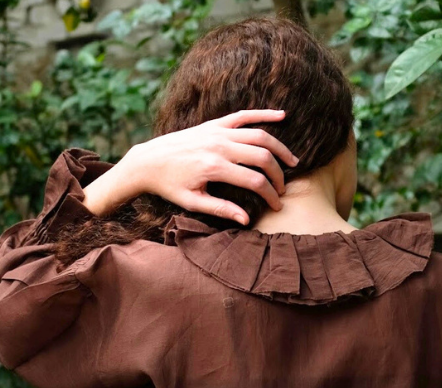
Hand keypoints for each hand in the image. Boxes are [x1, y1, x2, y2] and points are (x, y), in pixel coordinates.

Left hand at [82, 109, 298, 224]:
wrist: (149, 161)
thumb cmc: (170, 186)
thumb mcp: (193, 203)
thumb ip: (221, 209)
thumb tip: (246, 220)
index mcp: (214, 167)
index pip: (254, 180)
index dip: (270, 194)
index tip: (277, 205)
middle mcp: (218, 145)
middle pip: (262, 157)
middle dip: (278, 174)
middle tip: (283, 189)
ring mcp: (217, 131)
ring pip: (259, 134)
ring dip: (279, 148)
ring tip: (292, 161)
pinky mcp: (215, 124)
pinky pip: (244, 115)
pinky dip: (264, 114)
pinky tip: (282, 116)